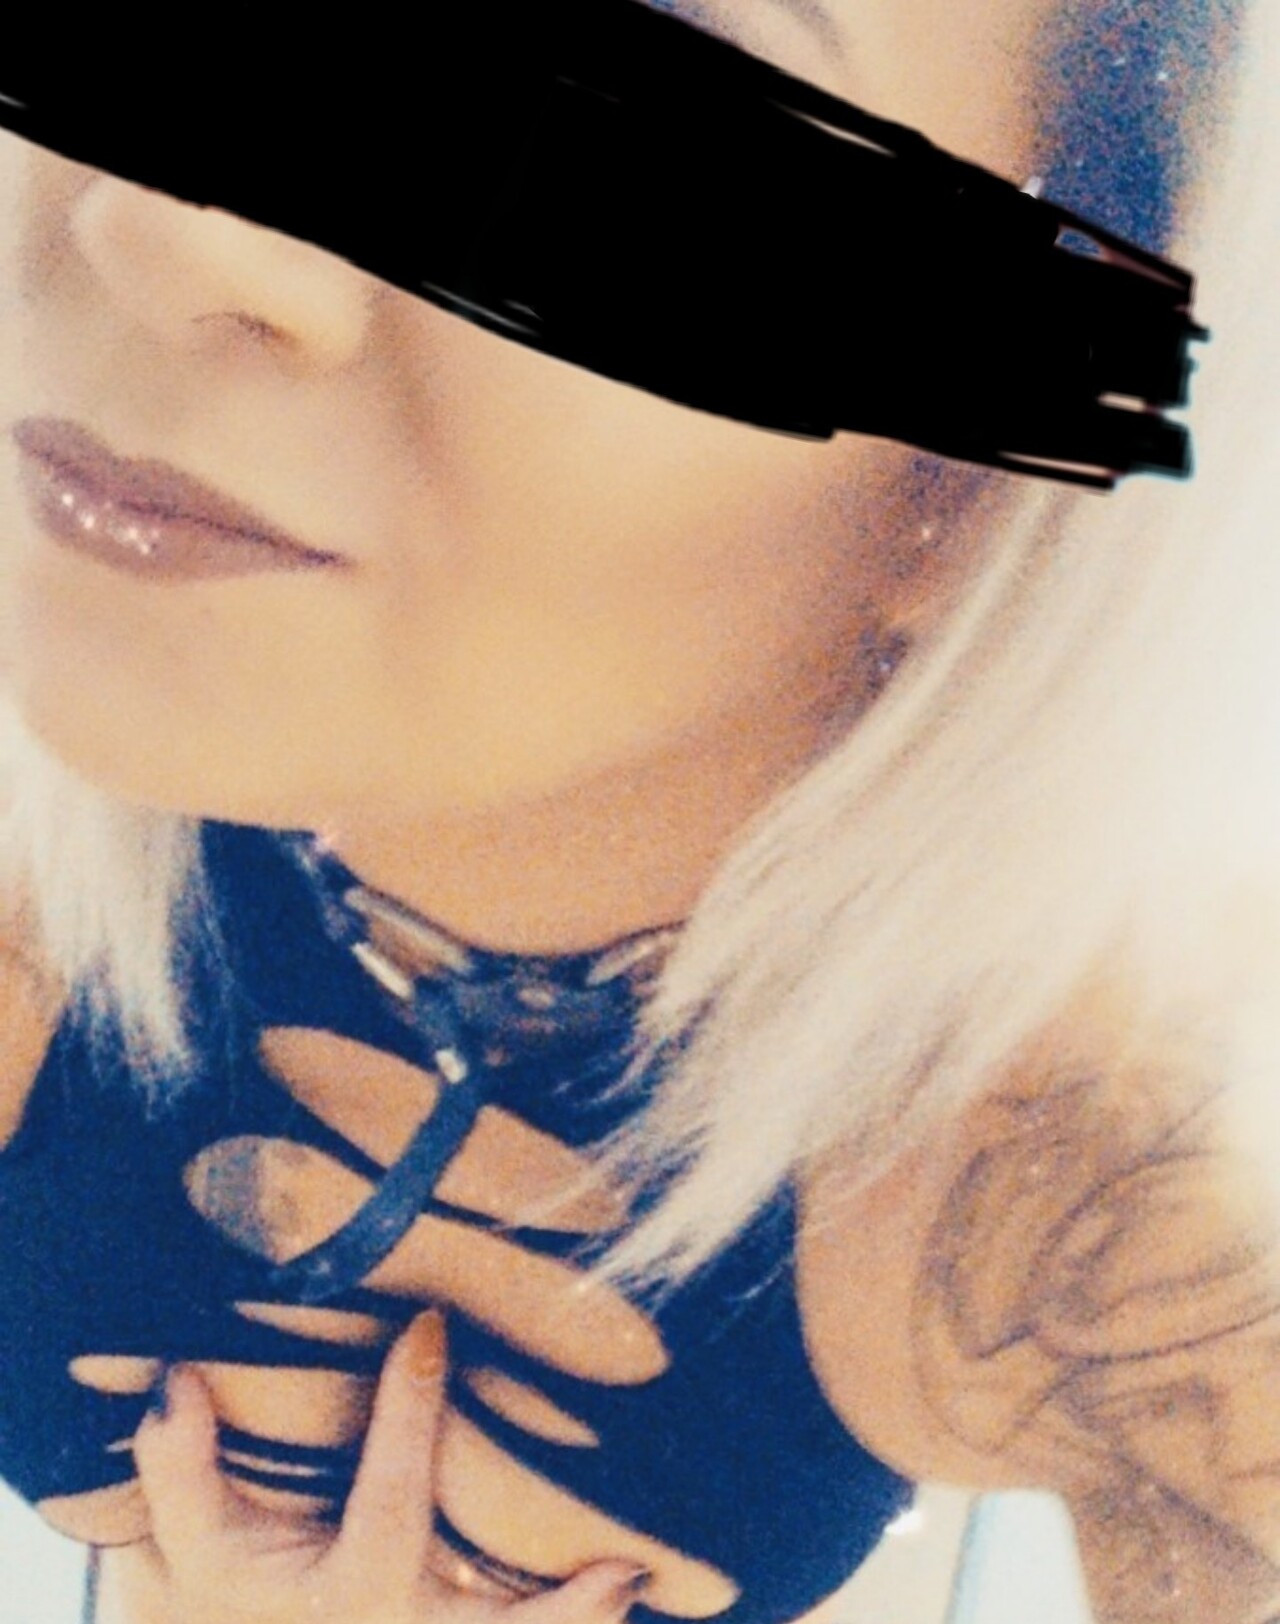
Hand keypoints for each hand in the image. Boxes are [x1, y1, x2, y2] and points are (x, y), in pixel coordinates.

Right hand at [132, 1313, 646, 1623]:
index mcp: (345, 1593)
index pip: (390, 1498)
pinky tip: (625, 1579)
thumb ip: (180, 1467)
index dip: (409, 1413)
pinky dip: (573, 1615)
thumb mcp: (193, 1543)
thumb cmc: (239, 1593)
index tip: (430, 1328)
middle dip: (554, 1608)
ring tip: (635, 1577)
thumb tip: (177, 1378)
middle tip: (621, 1567)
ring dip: (580, 1621)